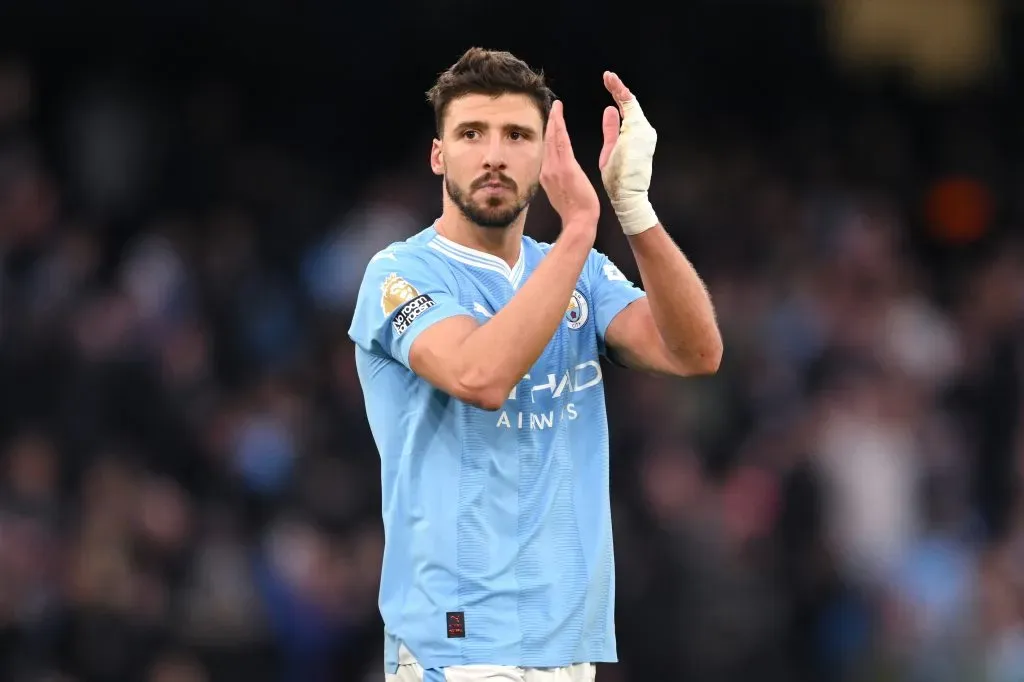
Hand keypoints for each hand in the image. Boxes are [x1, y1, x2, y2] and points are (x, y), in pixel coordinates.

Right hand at [540, 100, 599, 234]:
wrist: (578, 220)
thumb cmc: (575, 210)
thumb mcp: (562, 192)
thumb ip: (558, 180)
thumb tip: (559, 174)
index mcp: (546, 175)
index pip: (547, 150)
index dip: (548, 134)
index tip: (550, 122)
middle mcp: (547, 170)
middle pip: (547, 141)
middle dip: (550, 123)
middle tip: (552, 107)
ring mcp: (554, 168)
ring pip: (552, 139)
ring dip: (554, 120)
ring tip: (556, 106)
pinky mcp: (565, 167)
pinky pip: (561, 142)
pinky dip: (559, 126)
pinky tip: (559, 115)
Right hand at [598, 72, 658, 235]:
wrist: (630, 196)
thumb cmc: (618, 178)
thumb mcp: (609, 151)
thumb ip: (611, 128)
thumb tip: (611, 108)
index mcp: (635, 130)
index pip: (627, 101)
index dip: (617, 87)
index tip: (607, 76)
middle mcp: (645, 130)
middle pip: (631, 104)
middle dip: (618, 90)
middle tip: (607, 77)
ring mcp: (648, 136)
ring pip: (634, 112)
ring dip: (622, 99)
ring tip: (610, 86)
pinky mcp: (646, 142)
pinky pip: (635, 122)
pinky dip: (625, 112)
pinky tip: (616, 107)